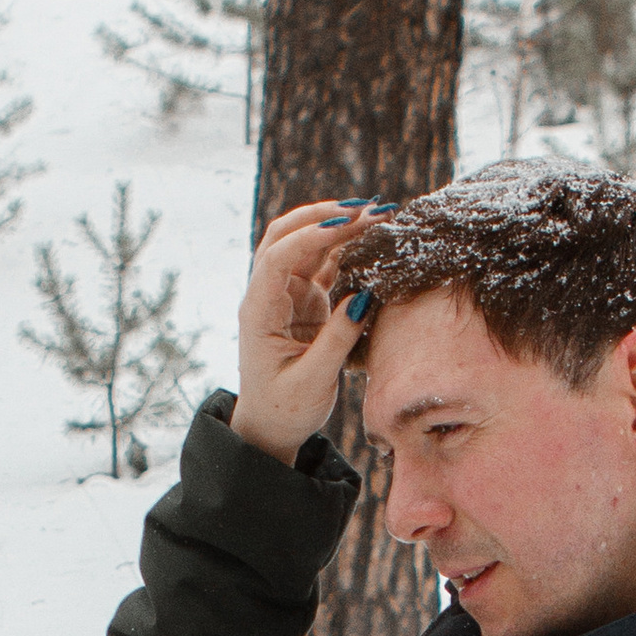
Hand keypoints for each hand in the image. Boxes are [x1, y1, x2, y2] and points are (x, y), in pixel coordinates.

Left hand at [232, 196, 377, 462]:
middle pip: (286, 235)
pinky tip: (372, 240)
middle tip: (365, 208)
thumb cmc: (284, 408)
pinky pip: (324, 265)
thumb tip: (365, 298)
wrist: (270, 427)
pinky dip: (346, 250)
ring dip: (339, 228)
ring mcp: (287, 294)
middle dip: (323, 215)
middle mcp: (269, 294)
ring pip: (307, 245)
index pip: (278, 257)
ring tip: (376, 216)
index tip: (345, 224)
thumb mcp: (313, 380)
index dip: (310, 236)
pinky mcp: (306, 301)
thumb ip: (337, 340)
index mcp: (258, 311)